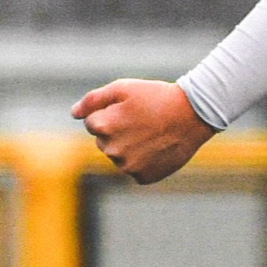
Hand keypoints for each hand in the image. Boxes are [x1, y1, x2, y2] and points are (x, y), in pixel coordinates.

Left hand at [73, 79, 211, 183]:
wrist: (193, 115)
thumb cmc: (156, 97)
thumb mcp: (123, 88)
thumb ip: (93, 100)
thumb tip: (73, 114)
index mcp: (103, 127)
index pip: (91, 123)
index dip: (110, 113)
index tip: (130, 109)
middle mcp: (112, 150)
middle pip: (103, 141)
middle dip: (117, 131)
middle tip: (142, 121)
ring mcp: (128, 167)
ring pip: (118, 156)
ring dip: (128, 147)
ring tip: (151, 134)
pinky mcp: (142, 177)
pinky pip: (134, 169)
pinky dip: (142, 161)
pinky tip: (156, 148)